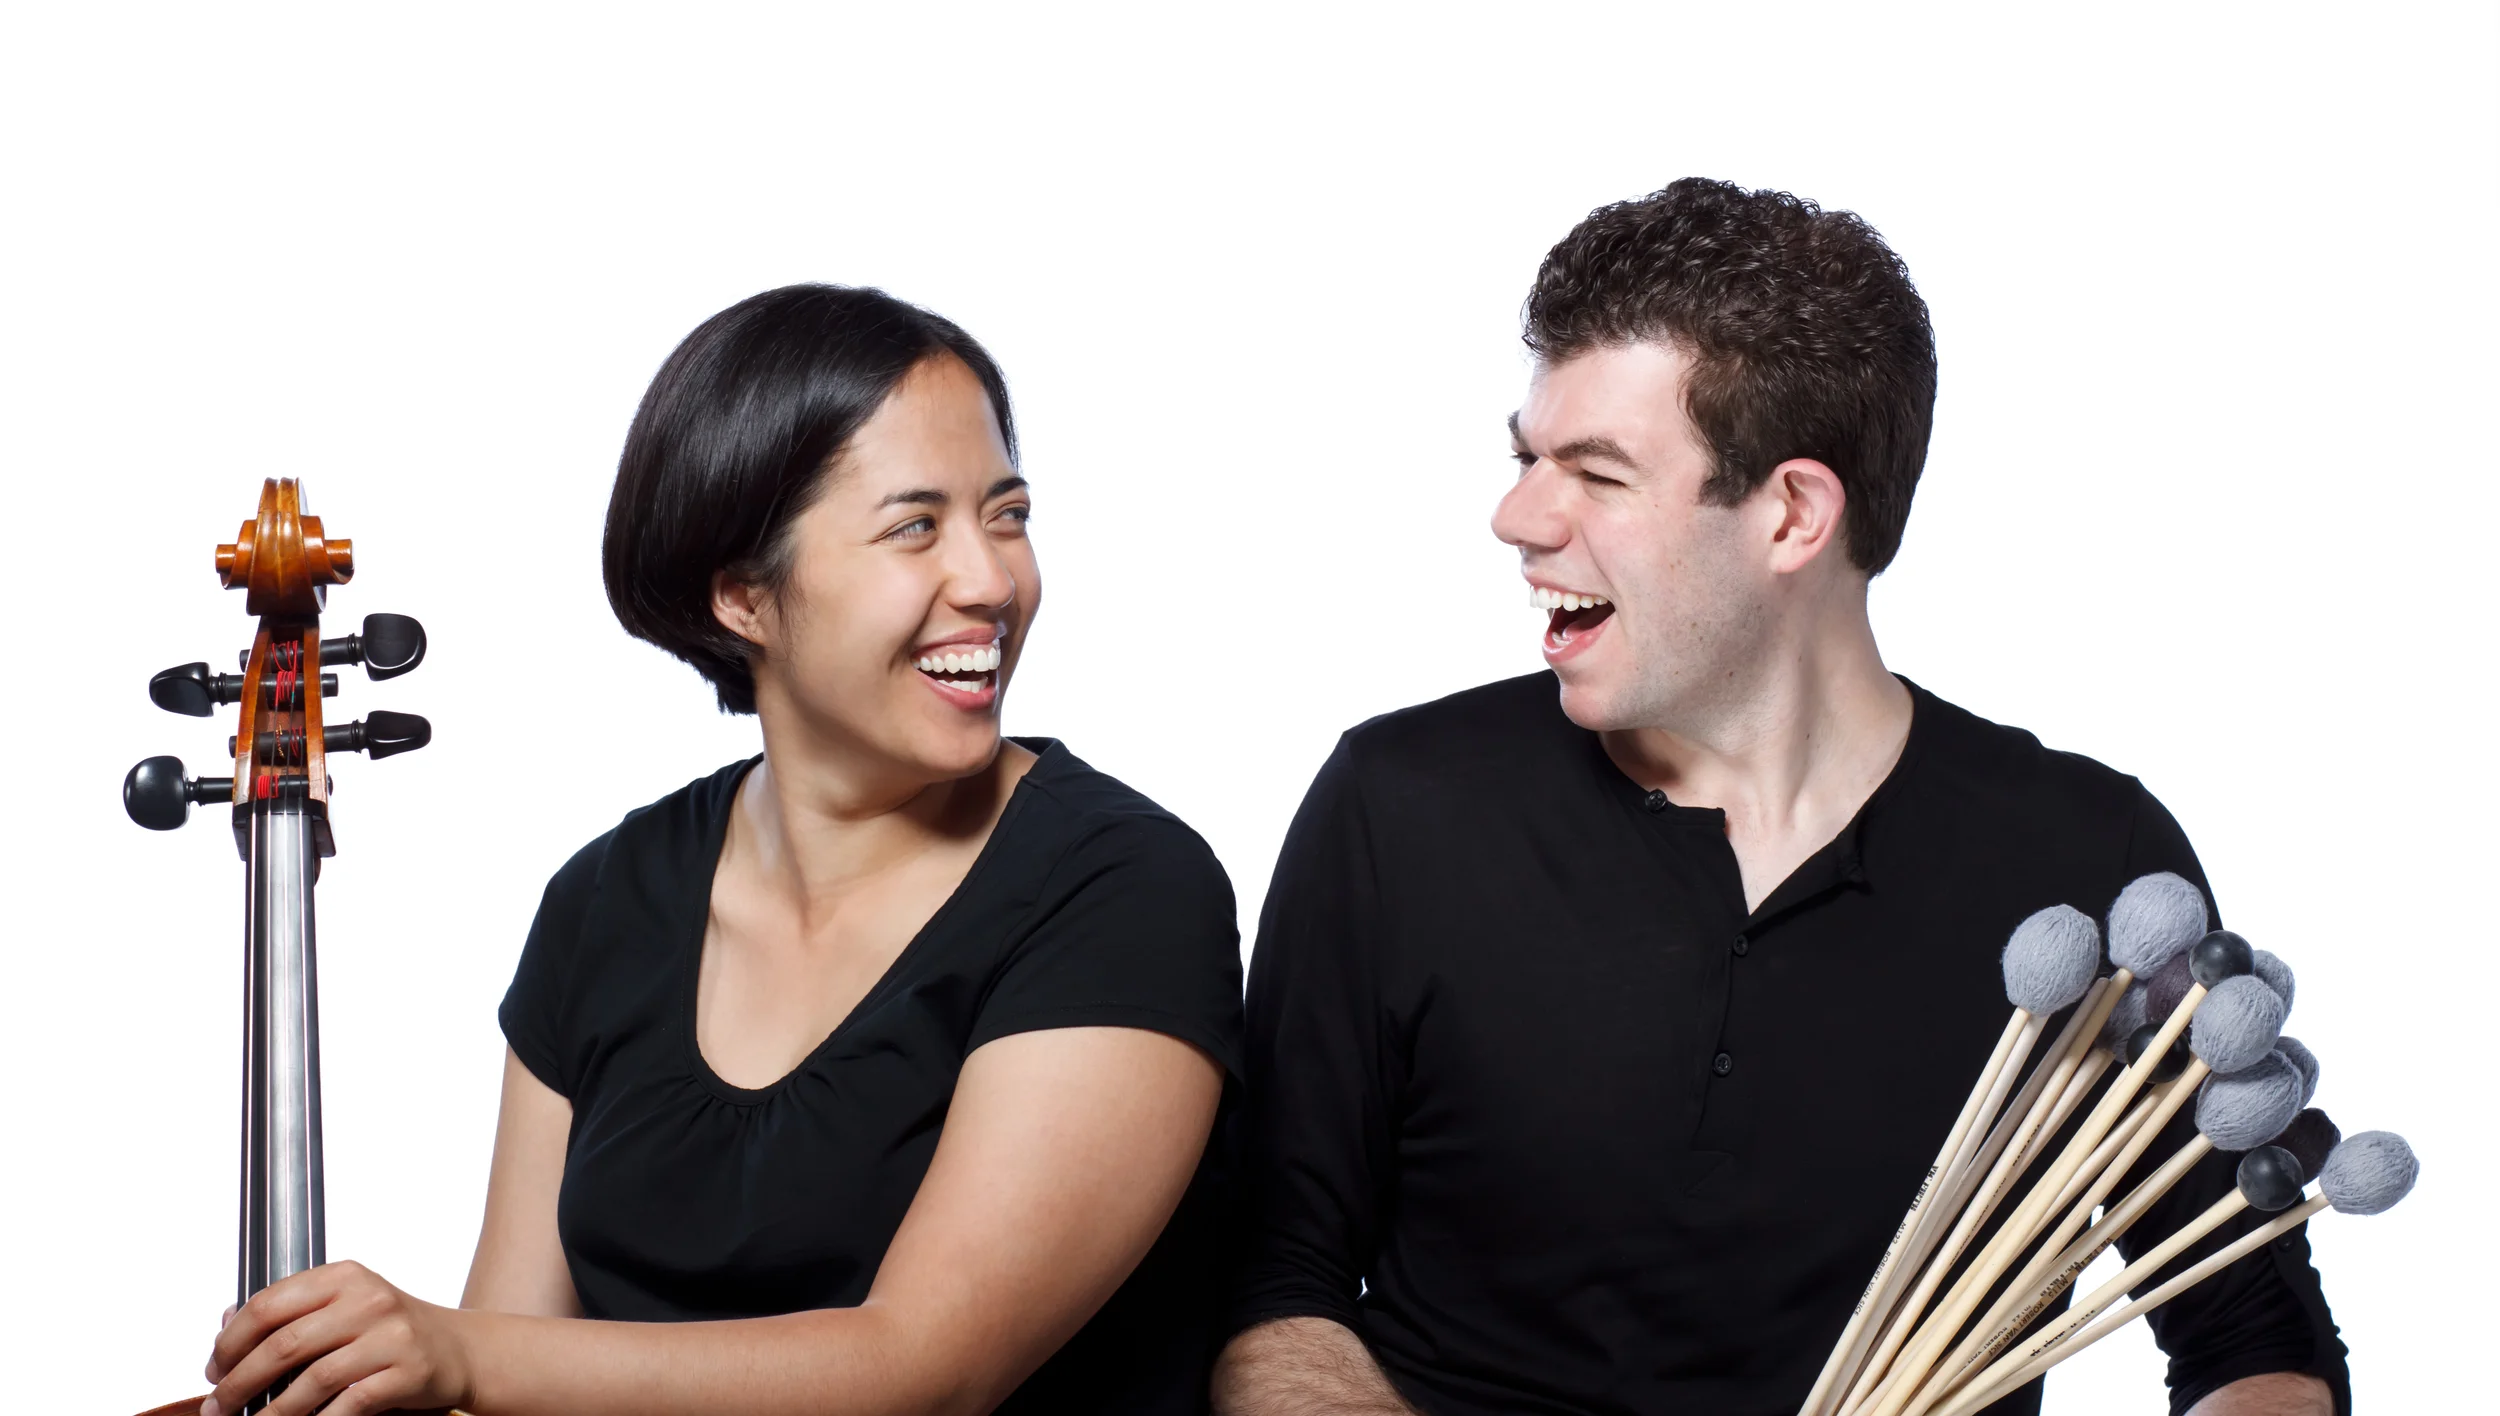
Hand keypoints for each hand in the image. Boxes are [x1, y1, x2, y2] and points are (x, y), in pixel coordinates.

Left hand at [204, 1261, 472, 1415]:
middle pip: (283, 1344)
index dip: (231, 1341)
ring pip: (311, 1380)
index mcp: (344, 1277)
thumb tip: (226, 1322)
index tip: (214, 1369)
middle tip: (219, 1407)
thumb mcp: (345, 1305)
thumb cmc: (391, 1330)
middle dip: (240, 1383)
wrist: (457, 1349)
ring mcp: (390, 1337)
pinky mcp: (406, 1373)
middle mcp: (368, 1301)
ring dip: (271, 1412)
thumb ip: (291, 1310)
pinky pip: (347, 1406)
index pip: (269, 1304)